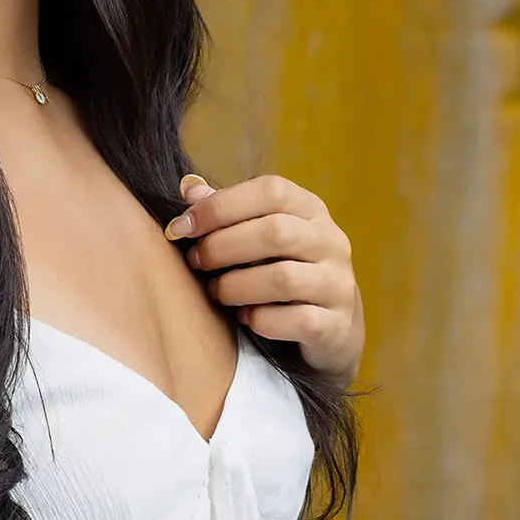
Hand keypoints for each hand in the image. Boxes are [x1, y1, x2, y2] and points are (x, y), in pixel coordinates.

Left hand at [164, 173, 363, 386]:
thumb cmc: (284, 271)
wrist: (332, 329)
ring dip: (236, 286)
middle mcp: (331, 241)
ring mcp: (338, 284)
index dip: (220, 205)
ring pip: (283, 279)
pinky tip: (246, 319)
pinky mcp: (338, 325)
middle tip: (196, 262)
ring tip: (217, 292)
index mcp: (310, 210)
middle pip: (275, 232)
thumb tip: (188, 190)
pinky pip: (297, 321)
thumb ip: (228, 213)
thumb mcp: (260, 236)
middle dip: (222, 247)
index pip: (271, 191)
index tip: (182, 226)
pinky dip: (262, 320)